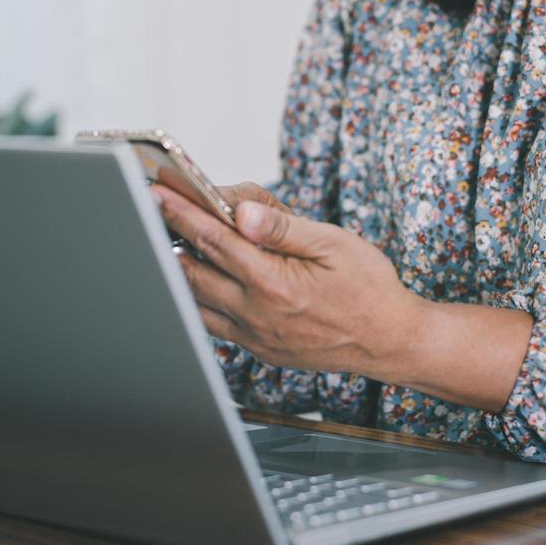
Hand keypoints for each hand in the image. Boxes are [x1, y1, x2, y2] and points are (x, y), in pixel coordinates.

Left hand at [152, 184, 423, 379]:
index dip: (182, 214)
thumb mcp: (334, 244)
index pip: (214, 240)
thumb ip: (284, 228)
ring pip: (197, 304)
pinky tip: (203, 282)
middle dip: (170, 240)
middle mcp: (257, 314)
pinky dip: (201, 301)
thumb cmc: (368, 287)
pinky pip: (216, 325)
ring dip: (181, 274)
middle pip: (193, 273)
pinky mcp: (260, 349)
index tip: (158, 195)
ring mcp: (256, 336)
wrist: (389, 339)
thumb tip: (242, 213)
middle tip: (156, 216)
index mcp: (274, 283)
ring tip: (172, 246)